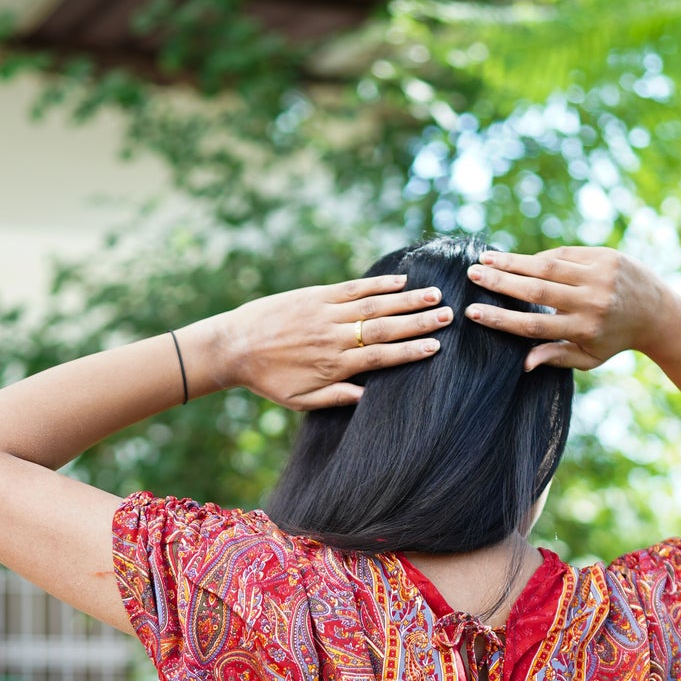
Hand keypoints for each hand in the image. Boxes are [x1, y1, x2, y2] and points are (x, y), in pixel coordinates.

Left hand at [220, 273, 450, 409]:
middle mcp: (334, 338)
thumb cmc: (268, 380)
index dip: (411, 351)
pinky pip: (352, 288)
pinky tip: (400, 280)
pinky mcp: (315, 296)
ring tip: (435, 295)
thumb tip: (369, 398)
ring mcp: (325, 313)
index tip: (437, 346)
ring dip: (407, 299)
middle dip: (419, 322)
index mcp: (334, 365)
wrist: (233, 347)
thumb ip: (337, 398)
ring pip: (373, 305)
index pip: (381, 357)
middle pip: (384, 328)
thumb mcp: (301, 400)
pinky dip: (377, 284)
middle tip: (448, 316)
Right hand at [464, 246, 680, 370]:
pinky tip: (518, 259)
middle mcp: (591, 301)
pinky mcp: (604, 256)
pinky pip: (564, 254)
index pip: (535, 325)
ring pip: (547, 265)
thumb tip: (524, 364)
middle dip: (500, 281)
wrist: (657, 312)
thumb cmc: (615, 339)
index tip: (473, 312)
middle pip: (536, 290)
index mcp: (584, 329)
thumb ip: (557, 357)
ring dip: (513, 261)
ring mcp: (599, 275)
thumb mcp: (590, 358)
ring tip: (486, 259)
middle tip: (472, 274)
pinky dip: (539, 257)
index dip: (502, 319)